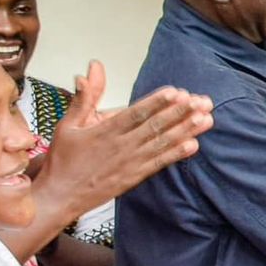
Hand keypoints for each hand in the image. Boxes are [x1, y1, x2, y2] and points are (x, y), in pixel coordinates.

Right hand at [39, 62, 212, 220]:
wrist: (59, 197)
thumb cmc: (63, 159)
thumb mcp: (68, 124)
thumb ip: (85, 96)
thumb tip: (92, 68)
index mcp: (105, 131)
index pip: (135, 114)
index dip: (157, 103)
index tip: (177, 92)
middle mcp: (120, 146)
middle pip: (155, 126)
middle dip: (181, 113)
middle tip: (203, 101)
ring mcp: (129, 163)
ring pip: (161, 143)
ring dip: (185, 130)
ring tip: (206, 118)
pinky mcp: (133, 177)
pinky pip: (158, 164)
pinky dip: (176, 154)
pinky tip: (193, 145)